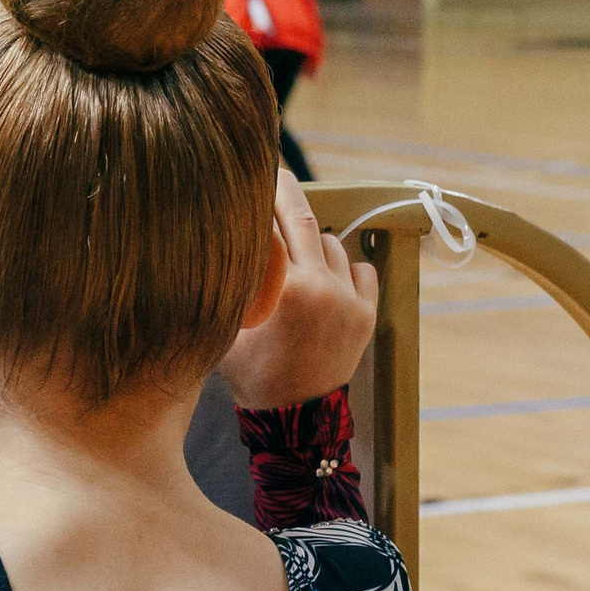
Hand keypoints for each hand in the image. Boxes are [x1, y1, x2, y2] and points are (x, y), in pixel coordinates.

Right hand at [222, 168, 380, 409]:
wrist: (296, 418)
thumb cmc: (252, 374)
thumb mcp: (228, 326)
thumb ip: (233, 283)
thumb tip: (222, 241)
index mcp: (284, 290)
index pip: (268, 226)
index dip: (255, 197)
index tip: (248, 175)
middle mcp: (321, 287)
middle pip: (303, 219)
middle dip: (286, 191)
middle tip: (273, 172)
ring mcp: (350, 299)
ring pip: (329, 244)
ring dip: (310, 241)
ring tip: (293, 258)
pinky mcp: (368, 312)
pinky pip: (358, 268)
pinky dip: (340, 265)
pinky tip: (324, 277)